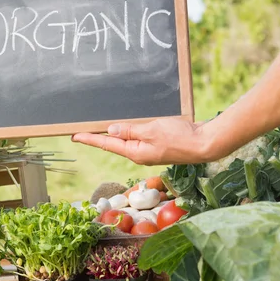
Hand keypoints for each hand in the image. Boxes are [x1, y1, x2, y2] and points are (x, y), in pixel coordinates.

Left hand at [72, 118, 209, 165]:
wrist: (204, 144)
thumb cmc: (181, 137)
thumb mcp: (152, 130)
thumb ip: (130, 130)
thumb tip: (111, 131)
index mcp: (135, 152)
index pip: (107, 144)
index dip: (90, 139)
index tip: (74, 136)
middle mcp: (140, 154)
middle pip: (114, 144)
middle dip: (98, 137)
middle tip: (81, 130)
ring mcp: (149, 151)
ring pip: (126, 140)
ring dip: (113, 133)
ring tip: (98, 127)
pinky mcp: (158, 145)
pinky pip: (138, 137)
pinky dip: (129, 131)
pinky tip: (125, 126)